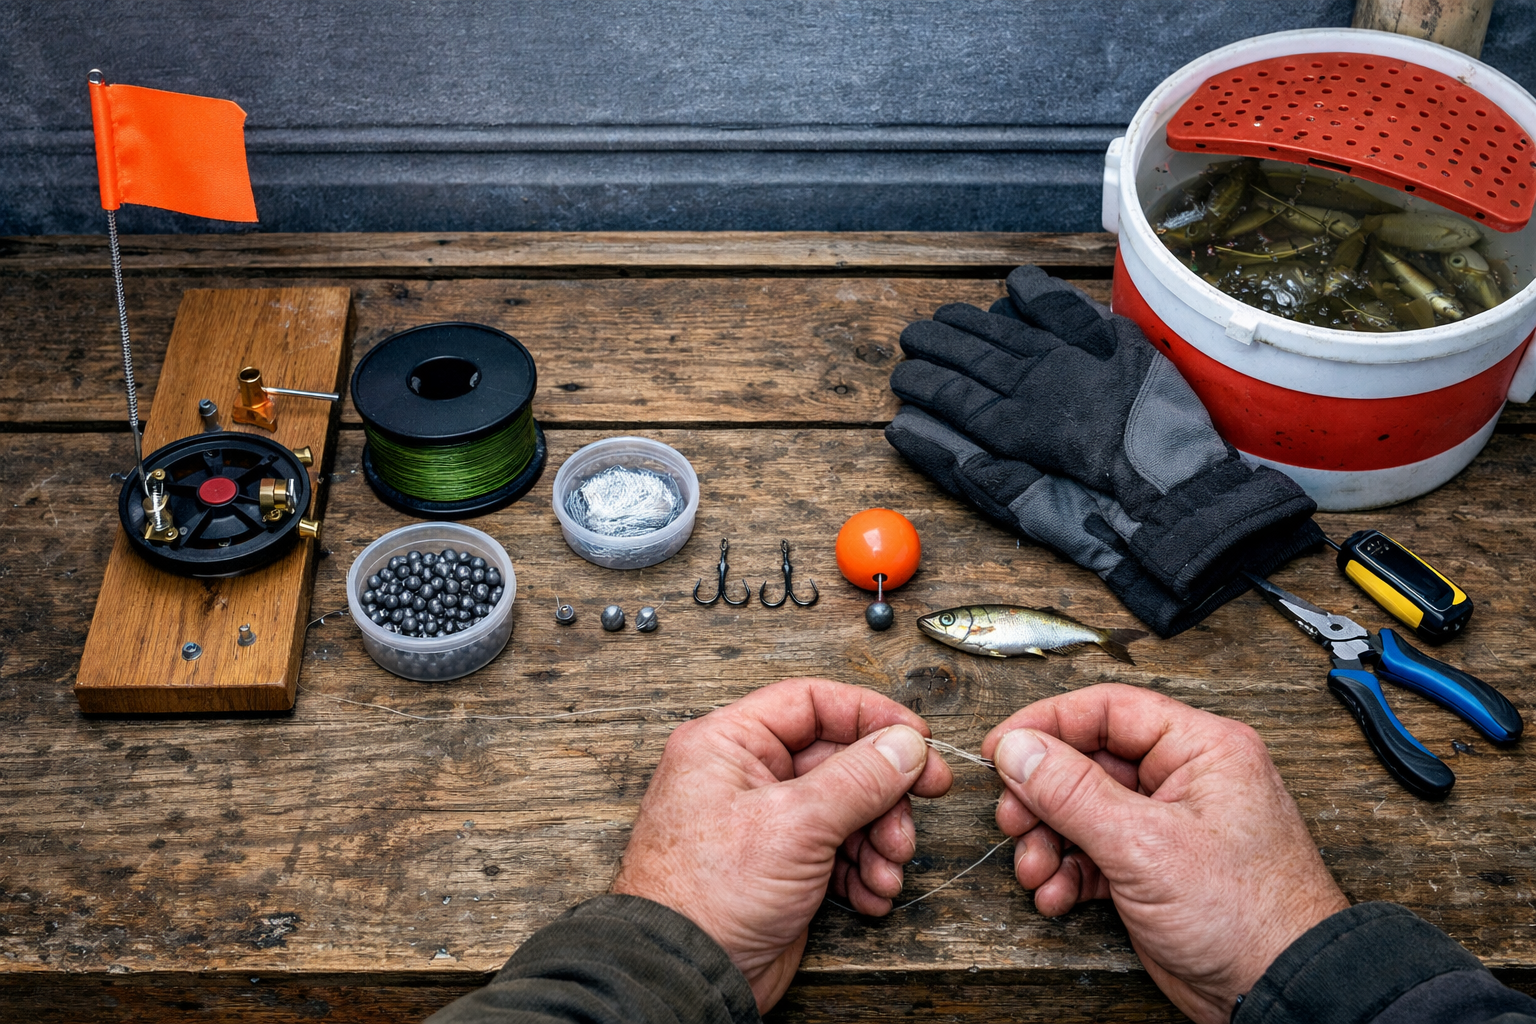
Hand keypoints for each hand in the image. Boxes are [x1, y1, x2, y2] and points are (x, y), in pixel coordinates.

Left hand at [610, 678, 952, 1011]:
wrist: (685, 976)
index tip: (917, 738)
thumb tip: (903, 745)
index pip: (811, 704)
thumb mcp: (794, 824)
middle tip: (923, 802)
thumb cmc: (705, 896)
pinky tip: (871, 894)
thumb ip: (858, 779)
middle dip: (883, 792)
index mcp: (728, 743)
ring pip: (845, 809)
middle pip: (838, 760)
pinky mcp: (781, 866)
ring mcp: (766, 823)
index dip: (869, 715)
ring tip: (888, 869)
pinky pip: (837, 851)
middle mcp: (745, 776)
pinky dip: (862, 871)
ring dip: (878, 839)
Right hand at [981, 684, 1347, 1023]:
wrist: (1282, 992)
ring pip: (1083, 811)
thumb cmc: (1251, 917)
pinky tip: (1056, 894)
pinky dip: (1066, 872)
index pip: (1108, 710)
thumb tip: (1020, 749)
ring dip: (1048, 841)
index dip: (1047, 725)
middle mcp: (1184, 779)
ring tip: (1034, 869)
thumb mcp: (1146, 845)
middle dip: (1042, 796)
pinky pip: (1093, 853)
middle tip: (1013, 819)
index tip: (1001, 748)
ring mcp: (1168, 826)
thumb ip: (1073, 792)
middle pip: (1087, 763)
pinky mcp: (1155, 868)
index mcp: (1200, 749)